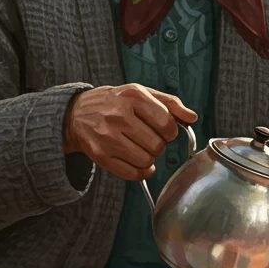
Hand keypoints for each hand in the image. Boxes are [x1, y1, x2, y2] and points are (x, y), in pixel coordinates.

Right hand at [63, 84, 196, 181]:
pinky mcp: (100, 156)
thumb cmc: (114, 102)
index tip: (165, 130)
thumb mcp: (141, 93)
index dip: (171, 130)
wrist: (77, 113)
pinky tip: (139, 163)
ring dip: (150, 158)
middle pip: (157, 145)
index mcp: (132, 96)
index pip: (166, 122)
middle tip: (150, 138)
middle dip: (159, 144)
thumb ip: (169, 103)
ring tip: (141, 148)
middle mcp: (118, 115)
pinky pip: (132, 174)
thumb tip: (191, 117)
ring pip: (146, 160)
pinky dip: (141, 172)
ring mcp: (107, 137)